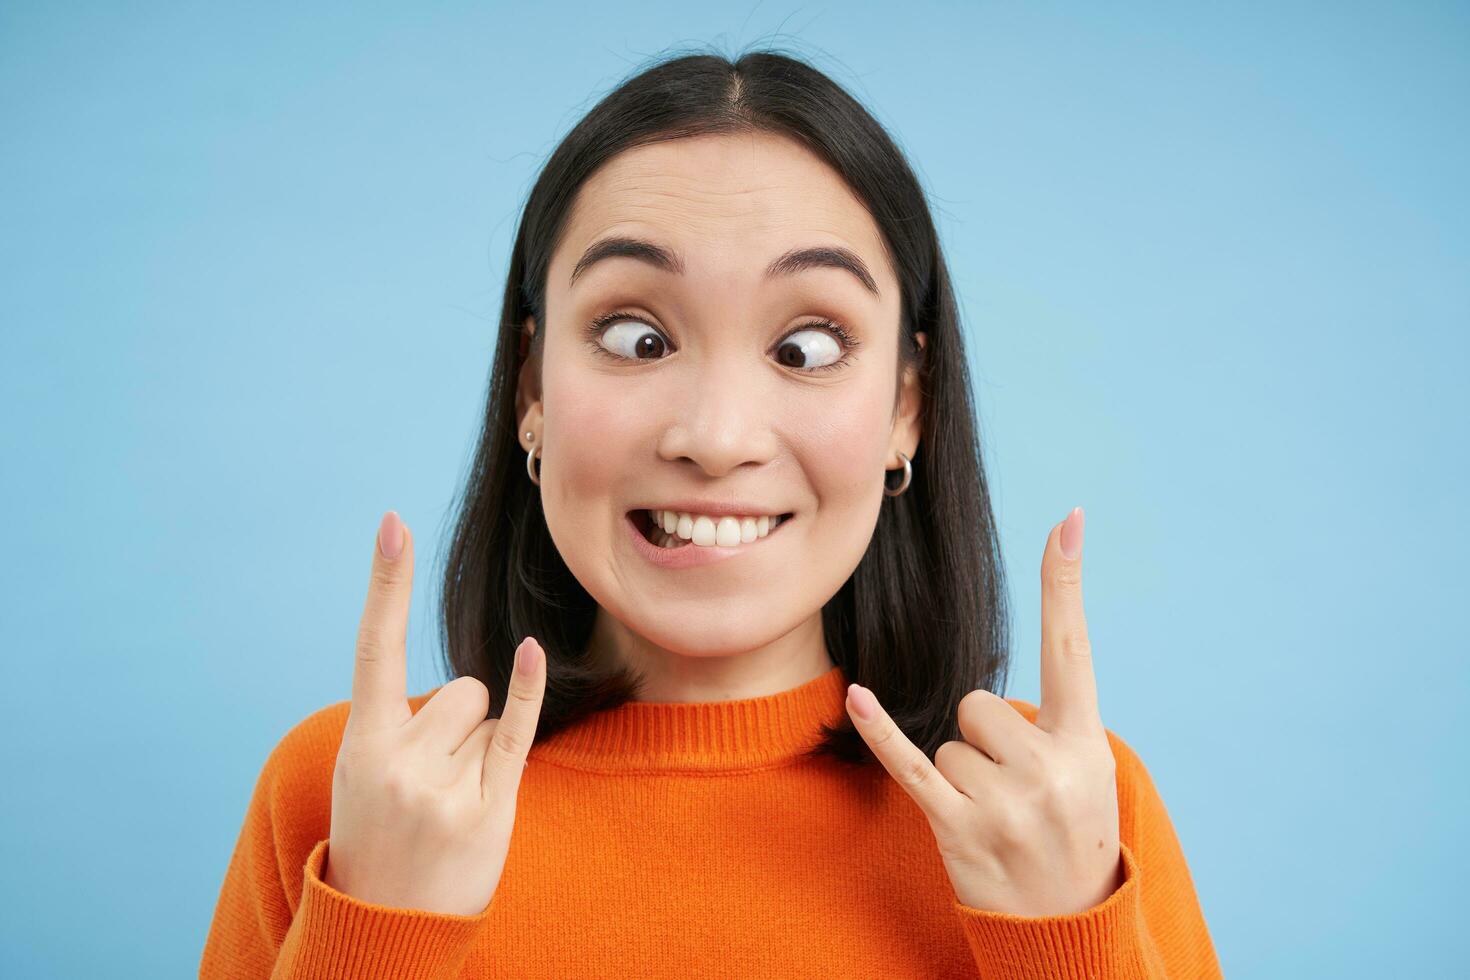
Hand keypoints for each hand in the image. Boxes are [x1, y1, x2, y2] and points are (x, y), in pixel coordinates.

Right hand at [323, 510, 546, 916]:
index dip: (384, 583)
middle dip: (456, 722)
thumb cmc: (380, 839)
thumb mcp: (366, 777)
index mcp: (363, 745)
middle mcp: (399, 761)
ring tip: (449, 805)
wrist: (386, 929)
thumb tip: (475, 681)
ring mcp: (444, 787)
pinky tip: (531, 654)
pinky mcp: (490, 808)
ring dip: (479, 748)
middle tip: (432, 784)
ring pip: (487, 713)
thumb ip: (401, 724)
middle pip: (460, 687)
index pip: (374, 648)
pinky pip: (517, 730)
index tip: (392, 522)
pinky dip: (528, 692)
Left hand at [845, 507, 1122, 916]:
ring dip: (962, 774)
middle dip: (987, 740)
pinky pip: (910, 764)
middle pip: (980, 701)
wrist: (1069, 925)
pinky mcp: (957, 828)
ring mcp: (1003, 802)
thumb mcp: (1088, 769)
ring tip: (997, 816)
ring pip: (949, 739)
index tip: (1066, 518)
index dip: (1065, 582)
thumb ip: (1057, 713)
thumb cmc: (1073, 830)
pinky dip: (882, 733)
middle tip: (1015, 790)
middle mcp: (1048, 768)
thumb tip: (1047, 627)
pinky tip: (858, 694)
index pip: (1073, 647)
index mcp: (1085, 743)